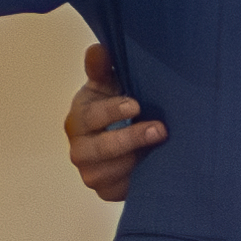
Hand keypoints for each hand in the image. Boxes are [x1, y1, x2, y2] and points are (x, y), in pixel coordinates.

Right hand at [67, 41, 164, 201]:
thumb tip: (98, 50)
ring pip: (109, 173)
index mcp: (78, 120)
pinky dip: (137, 180)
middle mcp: (79, 149)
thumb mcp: (108, 85)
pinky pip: (118, 191)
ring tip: (162, 148)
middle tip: (160, 129)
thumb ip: (101, 69)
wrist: (122, 137)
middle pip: (100, 149)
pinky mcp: (105, 190)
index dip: (112, 111)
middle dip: (131, 139)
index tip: (136, 105)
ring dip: (137, 161)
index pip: (90, 117)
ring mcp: (91, 173)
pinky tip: (157, 167)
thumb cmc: (113, 107)